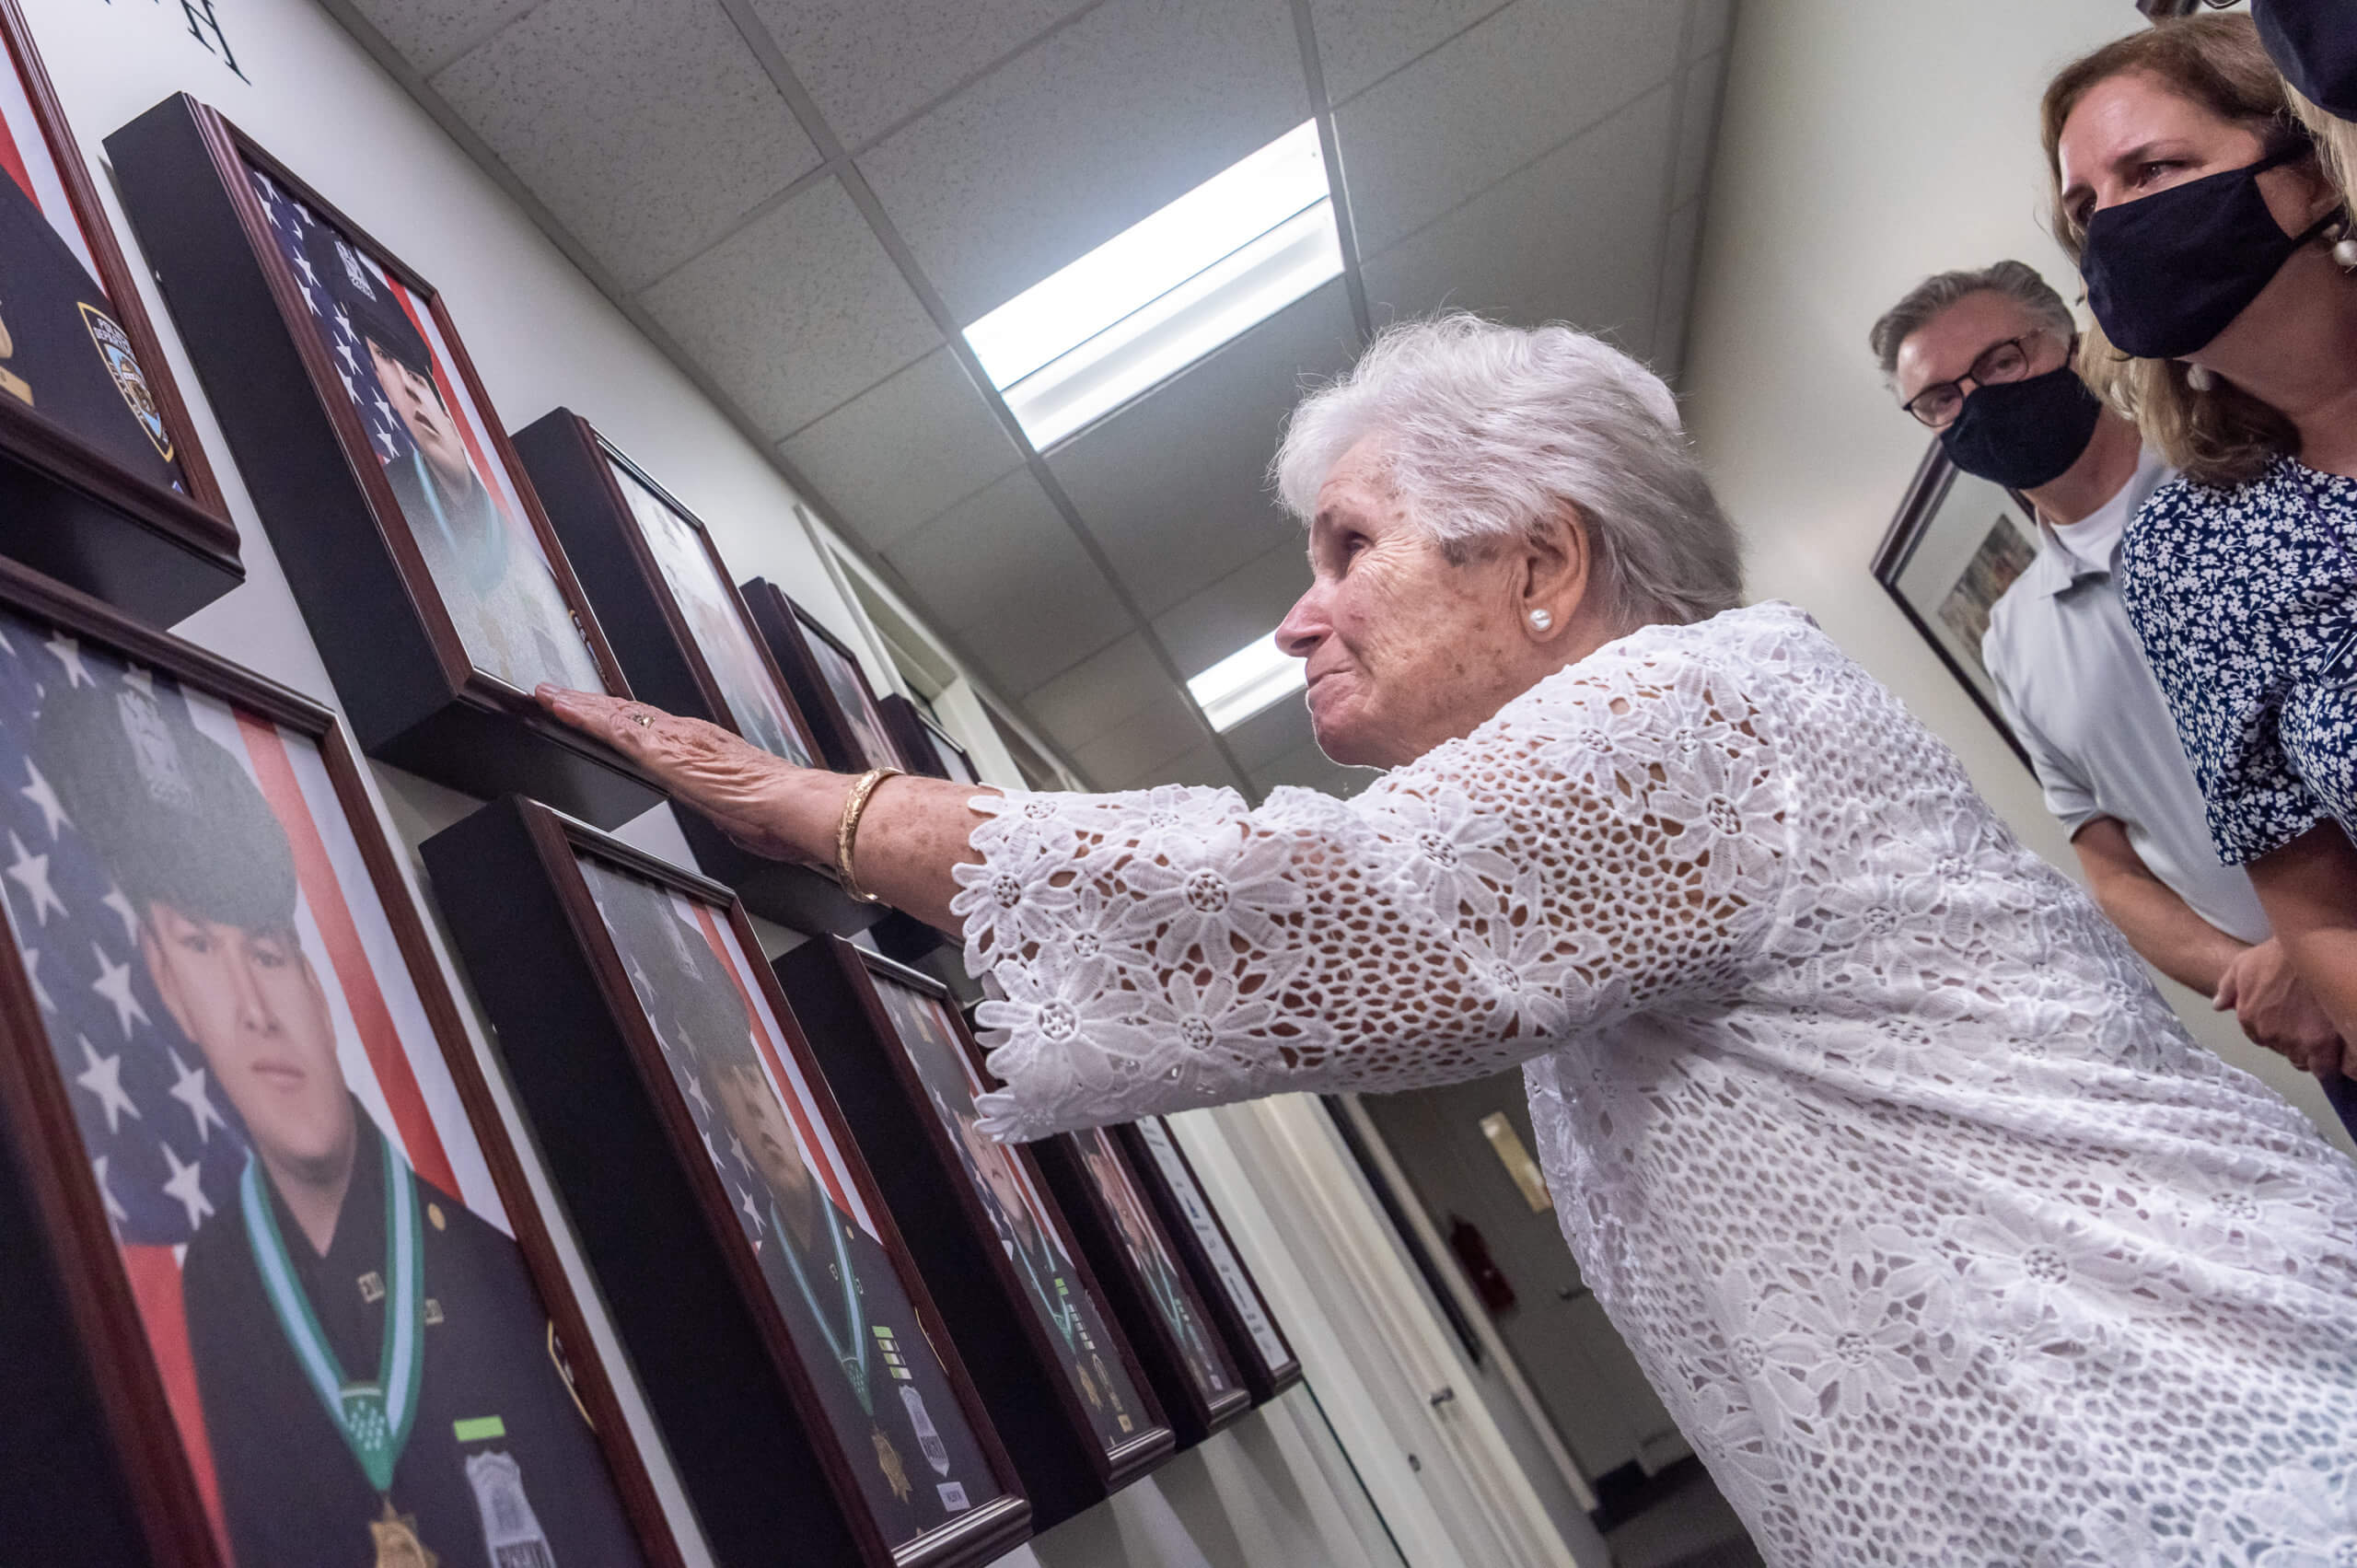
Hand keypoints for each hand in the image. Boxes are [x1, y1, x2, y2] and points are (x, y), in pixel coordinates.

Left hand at [536, 686, 816, 864]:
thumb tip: (731, 815)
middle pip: (629, 712)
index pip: (652, 725)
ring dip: (580, 703)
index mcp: (706, 747)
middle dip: (590, 702)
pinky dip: (584, 716)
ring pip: (617, 714)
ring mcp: (674, 740)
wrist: (796, 806)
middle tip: (555, 691)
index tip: (594, 710)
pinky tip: (562, 709)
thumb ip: (726, 806)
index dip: (620, 716)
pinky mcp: (663, 753)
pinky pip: (614, 730)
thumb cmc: (781, 813)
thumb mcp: (742, 811)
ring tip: (549, 694)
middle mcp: (688, 734)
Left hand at [2213, 938, 2344, 1073]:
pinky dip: (2336, 1066)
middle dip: (2302, 1046)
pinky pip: (2328, 1068)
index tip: (2299, 1027)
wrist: (2309, 947)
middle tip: (2318, 1031)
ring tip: (2332, 1040)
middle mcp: (2268, 1034)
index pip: (2266, 1041)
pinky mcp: (2321, 1044)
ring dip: (2319, 1055)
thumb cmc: (2277, 953)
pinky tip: (2344, 1056)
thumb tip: (2219, 1006)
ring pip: (2309, 1062)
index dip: (2284, 1035)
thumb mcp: (2243, 964)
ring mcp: (2294, 1041)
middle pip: (2289, 1053)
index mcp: (2249, 1017)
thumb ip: (2229, 987)